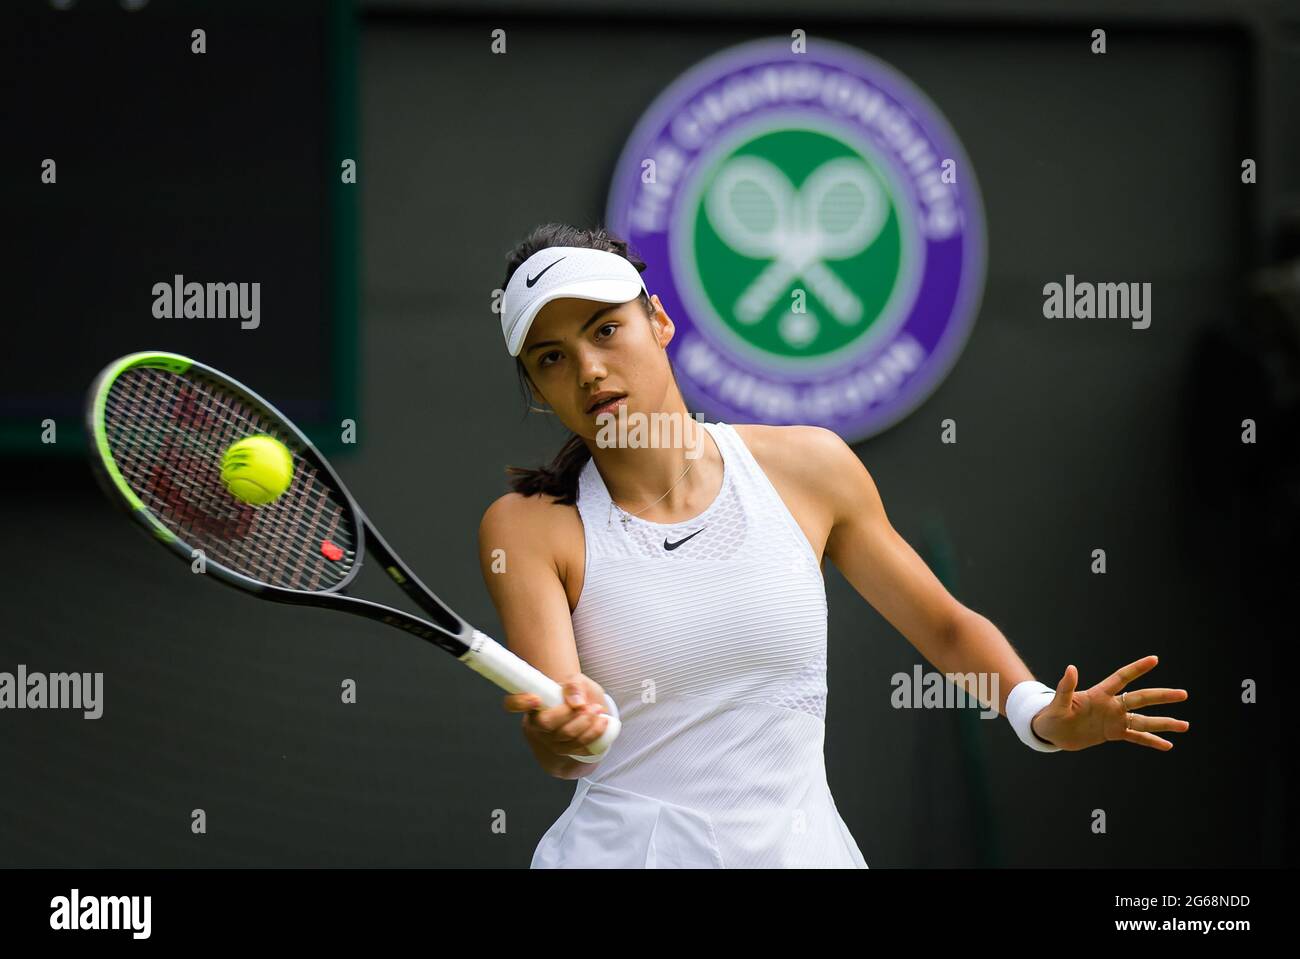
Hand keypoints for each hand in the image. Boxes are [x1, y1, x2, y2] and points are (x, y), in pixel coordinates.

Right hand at [503, 673, 611, 757]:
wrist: (591, 715)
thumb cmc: (580, 696)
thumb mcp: (579, 681)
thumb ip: (575, 684)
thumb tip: (575, 702)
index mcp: (533, 703)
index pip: (513, 703)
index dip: (519, 702)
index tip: (536, 698)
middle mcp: (537, 724)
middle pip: (545, 722)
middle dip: (568, 713)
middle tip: (585, 705)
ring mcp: (550, 740)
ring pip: (565, 735)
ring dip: (586, 722)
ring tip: (597, 709)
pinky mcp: (565, 752)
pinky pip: (579, 745)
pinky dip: (594, 732)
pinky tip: (601, 722)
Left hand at [1030, 655, 1189, 751]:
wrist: (1052, 732)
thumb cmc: (1052, 715)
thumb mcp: (1058, 703)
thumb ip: (1066, 688)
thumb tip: (1071, 668)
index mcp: (1099, 694)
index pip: (1122, 678)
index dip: (1137, 669)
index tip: (1154, 659)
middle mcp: (1111, 705)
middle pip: (1140, 699)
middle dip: (1161, 696)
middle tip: (1183, 694)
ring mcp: (1114, 719)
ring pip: (1144, 720)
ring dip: (1164, 723)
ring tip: (1185, 725)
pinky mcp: (1113, 733)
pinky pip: (1136, 737)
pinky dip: (1151, 741)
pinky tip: (1168, 745)